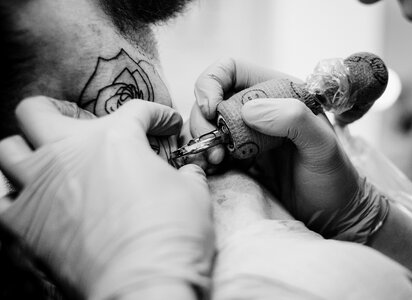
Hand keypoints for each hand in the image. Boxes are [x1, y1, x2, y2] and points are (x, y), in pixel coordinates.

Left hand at [0, 97, 213, 299]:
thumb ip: (187, 175)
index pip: (136, 111)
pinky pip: (2, 198)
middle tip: (75, 126)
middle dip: (54, 111)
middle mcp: (70, 153)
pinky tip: (34, 200)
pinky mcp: (24, 223)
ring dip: (27, 151)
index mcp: (116, 140)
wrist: (145, 283)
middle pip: (36, 111)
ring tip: (48, 161)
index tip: (166, 125)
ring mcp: (41, 186)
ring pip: (8, 149)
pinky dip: (14, 195)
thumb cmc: (173, 235)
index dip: (158, 115)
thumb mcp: (194, 195)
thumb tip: (189, 173)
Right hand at [191, 58, 387, 242]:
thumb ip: (295, 120)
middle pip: (211, 98)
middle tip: (213, 147)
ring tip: (214, 162)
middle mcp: (258, 110)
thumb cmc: (334, 178)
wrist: (332, 215)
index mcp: (278, 93)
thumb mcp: (323, 146)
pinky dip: (203, 157)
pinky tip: (212, 170)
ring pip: (207, 125)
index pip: (232, 70)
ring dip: (202, 140)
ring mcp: (245, 136)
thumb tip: (249, 110)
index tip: (211, 108)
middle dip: (203, 119)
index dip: (213, 82)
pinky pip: (210, 150)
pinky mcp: (238, 160)